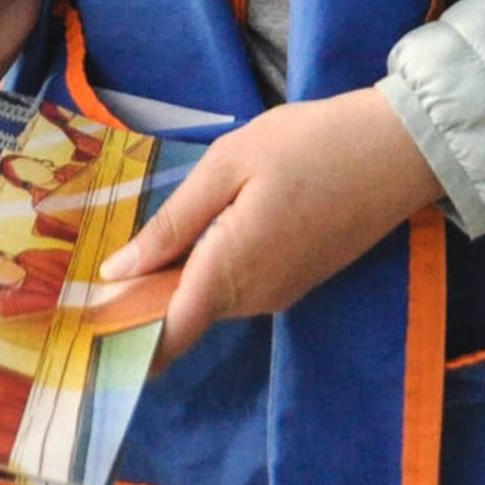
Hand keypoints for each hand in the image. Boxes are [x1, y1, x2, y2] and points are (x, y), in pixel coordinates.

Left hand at [100, 89, 441, 360]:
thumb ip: (174, 223)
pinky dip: (210, 269)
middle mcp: (253, 298)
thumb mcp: (231, 164)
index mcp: (230, 270)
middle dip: (142, 297)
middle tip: (100, 257)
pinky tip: (204, 229)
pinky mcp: (297, 281)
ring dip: (177, 279)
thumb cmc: (311, 144)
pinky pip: (238, 287)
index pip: (166, 334)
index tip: (84, 328)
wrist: (400, 151)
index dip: (123, 340)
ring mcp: (279, 293)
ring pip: (209, 300)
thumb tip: (118, 271)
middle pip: (182, 315)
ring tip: (148, 235)